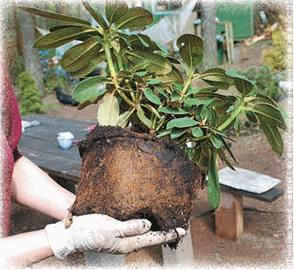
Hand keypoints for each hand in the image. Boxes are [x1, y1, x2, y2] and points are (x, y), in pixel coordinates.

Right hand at [45, 214, 185, 258]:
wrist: (72, 234)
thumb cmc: (89, 231)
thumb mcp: (110, 228)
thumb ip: (130, 227)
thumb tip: (149, 225)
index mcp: (128, 243)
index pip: (153, 238)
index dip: (168, 235)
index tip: (182, 231)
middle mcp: (127, 241)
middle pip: (151, 237)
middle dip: (165, 232)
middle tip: (178, 225)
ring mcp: (121, 237)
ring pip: (143, 232)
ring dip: (156, 228)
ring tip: (166, 221)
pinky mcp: (116, 231)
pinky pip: (134, 228)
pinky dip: (144, 224)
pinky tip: (145, 218)